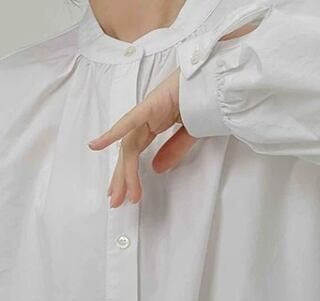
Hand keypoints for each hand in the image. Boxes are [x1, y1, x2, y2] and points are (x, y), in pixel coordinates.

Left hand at [87, 22, 259, 207]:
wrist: (223, 80)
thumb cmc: (209, 101)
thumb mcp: (191, 135)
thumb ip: (173, 150)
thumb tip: (156, 169)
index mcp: (156, 120)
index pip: (136, 150)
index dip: (128, 174)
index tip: (124, 195)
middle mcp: (147, 116)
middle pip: (128, 151)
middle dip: (121, 178)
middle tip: (116, 202)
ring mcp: (149, 109)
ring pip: (129, 144)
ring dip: (124, 171)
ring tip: (119, 193)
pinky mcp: (153, 103)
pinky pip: (131, 121)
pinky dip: (113, 133)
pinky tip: (96, 145)